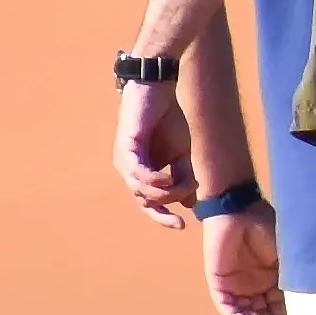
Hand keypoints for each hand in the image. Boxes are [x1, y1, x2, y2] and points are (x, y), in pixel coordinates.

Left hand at [115, 75, 193, 217]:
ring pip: (140, 190)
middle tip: (188, 189)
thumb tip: (190, 203)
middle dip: (168, 201)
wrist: (159, 88)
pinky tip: (167, 177)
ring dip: (163, 191)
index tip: (181, 225)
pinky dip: (153, 179)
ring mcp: (125, 159)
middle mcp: (129, 170)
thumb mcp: (183, 153)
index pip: (148, 203)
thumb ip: (184, 176)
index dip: (162, 217)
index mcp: (141, 173)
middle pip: (144, 201)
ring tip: (182, 182)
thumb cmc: (168, 118)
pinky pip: (137, 172)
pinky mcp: (126, 146)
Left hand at [203, 208, 285, 314]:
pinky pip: (226, 306)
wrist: (238, 211)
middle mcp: (255, 286)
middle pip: (263, 313)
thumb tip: (305, 304)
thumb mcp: (286, 257)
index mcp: (273, 279)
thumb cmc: (266, 229)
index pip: (281, 306)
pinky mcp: (219, 283)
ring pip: (245, 313)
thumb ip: (291, 279)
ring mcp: (236, 285)